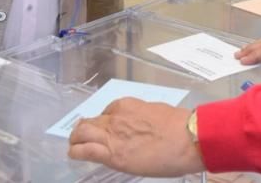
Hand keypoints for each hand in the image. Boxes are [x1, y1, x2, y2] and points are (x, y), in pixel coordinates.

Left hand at [68, 99, 204, 176]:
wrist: (186, 138)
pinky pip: (86, 150)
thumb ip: (142, 117)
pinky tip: (73, 154)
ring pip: (83, 134)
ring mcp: (112, 135)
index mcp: (126, 105)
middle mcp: (115, 117)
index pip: (106, 112)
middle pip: (91, 122)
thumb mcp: (156, 112)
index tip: (104, 128)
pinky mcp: (112, 154)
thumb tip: (141, 125)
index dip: (103, 122)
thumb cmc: (179, 126)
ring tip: (74, 145)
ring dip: (76, 139)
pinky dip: (77, 151)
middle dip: (84, 129)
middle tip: (81, 136)